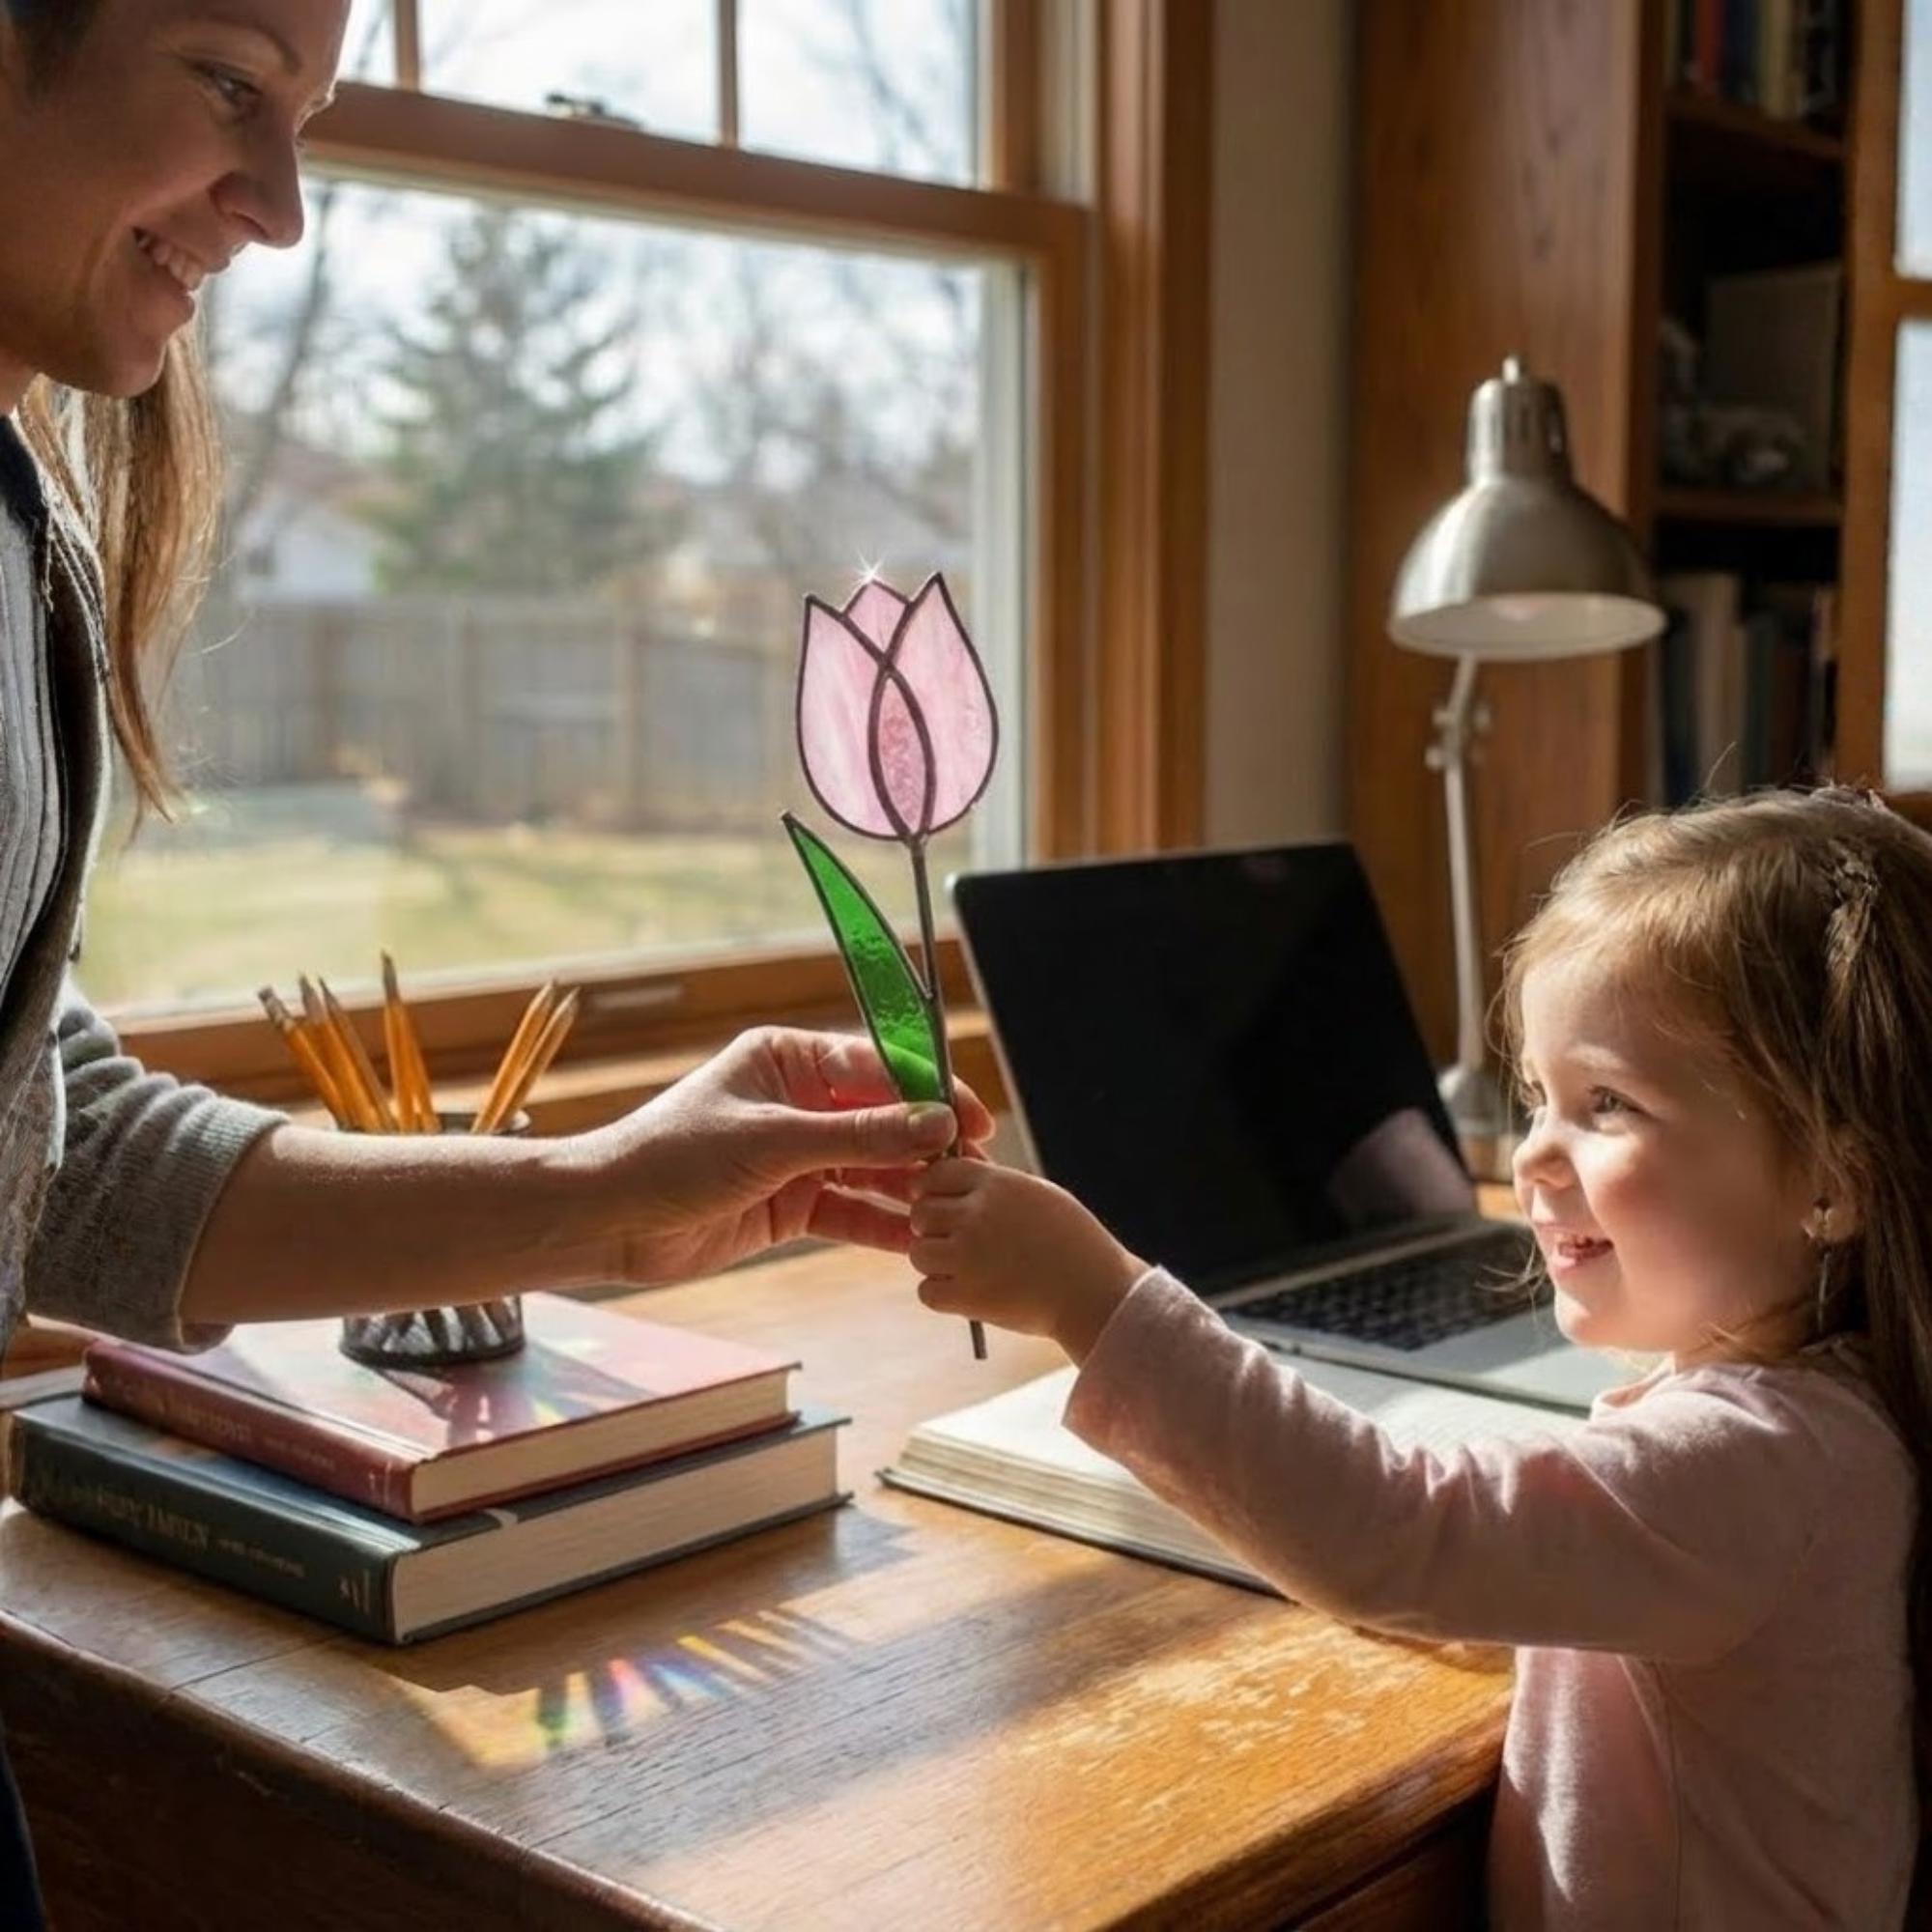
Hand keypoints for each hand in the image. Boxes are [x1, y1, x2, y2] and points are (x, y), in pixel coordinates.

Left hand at [578, 1028, 993, 1285]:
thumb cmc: (675, 1157)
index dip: (929, 1092)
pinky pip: (850, 1210)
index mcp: (789, 1059)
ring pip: (872, 1167)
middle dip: (927, 1144)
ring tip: (955, 1209)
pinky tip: (917, 1239)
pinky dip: (881, 1224)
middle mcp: (799, 1101)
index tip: (971, 1118)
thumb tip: (935, 1122)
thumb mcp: (774, 1141)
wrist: (609, 1220)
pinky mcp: (791, 1204)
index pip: (877, 1066)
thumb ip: (859, 1135)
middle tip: (975, 1170)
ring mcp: (797, 1155)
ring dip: (910, 1188)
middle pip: (882, 1118)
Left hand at [910, 1160, 1146, 1361]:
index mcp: (996, 1185)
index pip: (935, 1172)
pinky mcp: (968, 1296)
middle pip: (921, 1213)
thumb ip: (994, 1181)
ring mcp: (969, 1257)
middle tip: (957, 1242)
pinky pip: (927, 1291)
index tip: (944, 1204)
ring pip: (919, 1252)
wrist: (1096, 1292)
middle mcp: (977, 1215)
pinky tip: (968, 1293)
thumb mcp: (1037, 1194)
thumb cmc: (1073, 1241)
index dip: (933, 1188)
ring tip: (967, 1270)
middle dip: (933, 1227)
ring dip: (936, 1262)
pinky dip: (942, 1295)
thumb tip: (956, 1162)